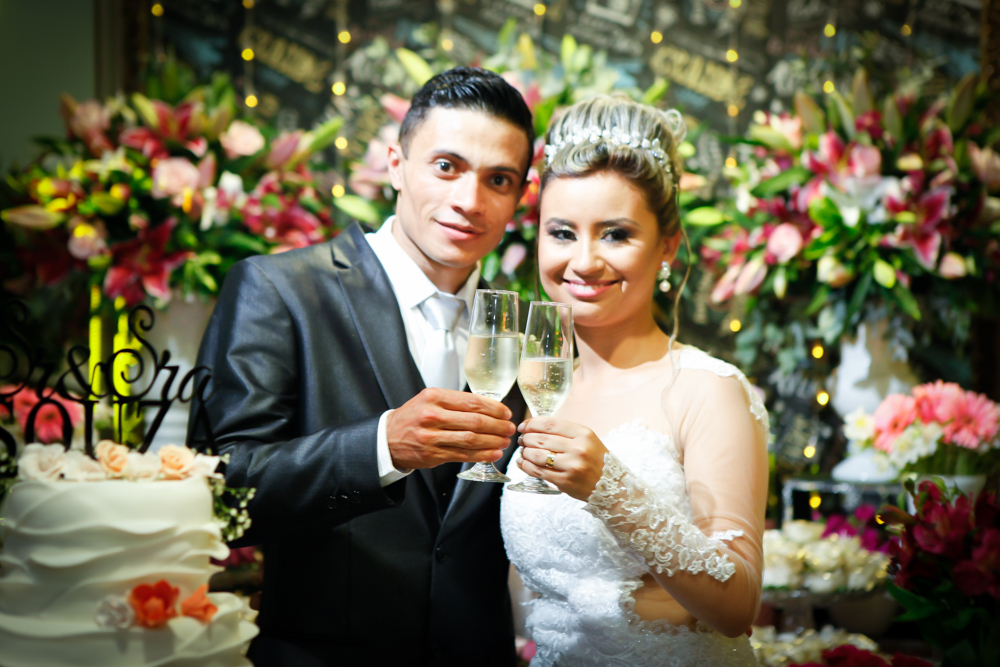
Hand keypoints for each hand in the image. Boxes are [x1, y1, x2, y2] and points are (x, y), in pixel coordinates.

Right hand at [387, 388, 515, 468]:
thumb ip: (455, 402)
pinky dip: (482, 455)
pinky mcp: (433, 454)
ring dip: (493, 441)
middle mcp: (432, 415)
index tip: (506, 412)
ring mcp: (432, 436)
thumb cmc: (413, 417)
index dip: (494, 408)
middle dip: (498, 425)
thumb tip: (488, 407)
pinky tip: (493, 453)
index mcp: (434, 397)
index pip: (472, 402)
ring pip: (471, 439)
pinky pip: (463, 455)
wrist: (388, 438)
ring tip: (504, 441)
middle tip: (509, 428)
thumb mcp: (429, 400)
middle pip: (475, 421)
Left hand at [517, 417, 608, 500]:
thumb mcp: (586, 440)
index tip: (524, 426)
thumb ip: (564, 432)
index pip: (550, 424)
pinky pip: (538, 472)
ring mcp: (571, 466)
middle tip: (522, 440)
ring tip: (523, 452)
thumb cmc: (596, 460)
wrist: (610, 486)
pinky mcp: (565, 482)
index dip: (532, 424)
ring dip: (525, 453)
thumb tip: (535, 428)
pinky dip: (527, 466)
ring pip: (537, 455)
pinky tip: (523, 463)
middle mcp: (578, 449)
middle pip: (541, 439)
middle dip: (526, 438)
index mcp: (583, 434)